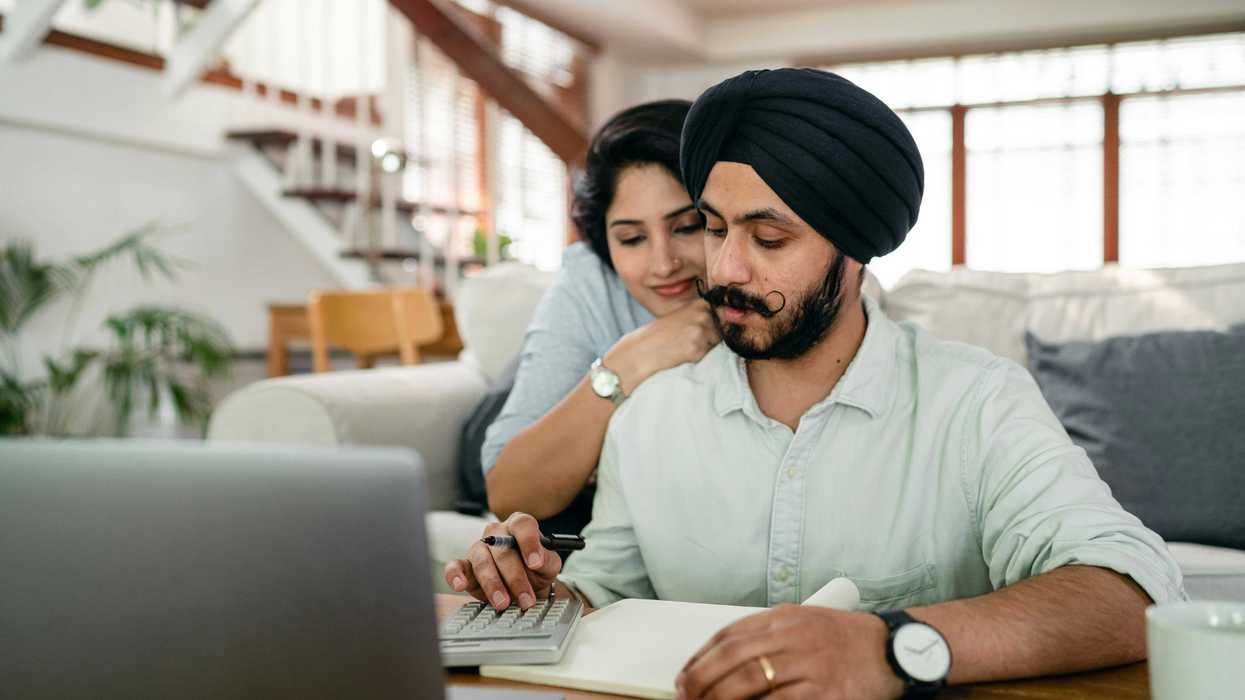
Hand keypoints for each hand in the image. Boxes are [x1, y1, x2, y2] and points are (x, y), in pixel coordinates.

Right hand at [442, 512, 561, 610]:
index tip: (536, 563)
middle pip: (503, 550)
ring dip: (493, 585)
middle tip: (526, 599)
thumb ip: (546, 560)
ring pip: (482, 562)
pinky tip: (460, 585)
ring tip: (503, 603)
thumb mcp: (549, 565)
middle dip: (515, 578)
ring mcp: (478, 548)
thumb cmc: (536, 570)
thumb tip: (537, 561)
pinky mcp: (465, 565)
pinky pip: (455, 567)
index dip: (529, 543)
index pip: (522, 524)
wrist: (525, 585)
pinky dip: (455, 575)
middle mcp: (496, 533)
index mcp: (518, 525)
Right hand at [605, 298, 718, 394]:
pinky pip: (708, 355)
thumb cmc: (661, 335)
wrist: (641, 350)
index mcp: (699, 303)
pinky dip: (698, 357)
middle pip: (724, 330)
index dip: (717, 325)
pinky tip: (682, 354)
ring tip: (684, 346)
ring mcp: (700, 330)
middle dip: (712, 337)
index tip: (703, 330)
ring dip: (706, 347)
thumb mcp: (682, 317)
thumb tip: (728, 324)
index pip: (723, 315)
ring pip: (717, 343)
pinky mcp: (697, 348)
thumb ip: (702, 316)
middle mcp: (702, 314)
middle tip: (688, 340)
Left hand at [674, 605, 904, 699]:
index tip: (684, 676)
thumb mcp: (803, 623)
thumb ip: (767, 635)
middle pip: (732, 659)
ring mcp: (809, 665)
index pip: (728, 635)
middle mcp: (792, 637)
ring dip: (720, 699)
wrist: (893, 651)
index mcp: (783, 618)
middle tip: (686, 697)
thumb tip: (723, 657)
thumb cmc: (846, 641)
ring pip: (749, 682)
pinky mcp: (825, 693)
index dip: (699, 658)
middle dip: (701, 681)